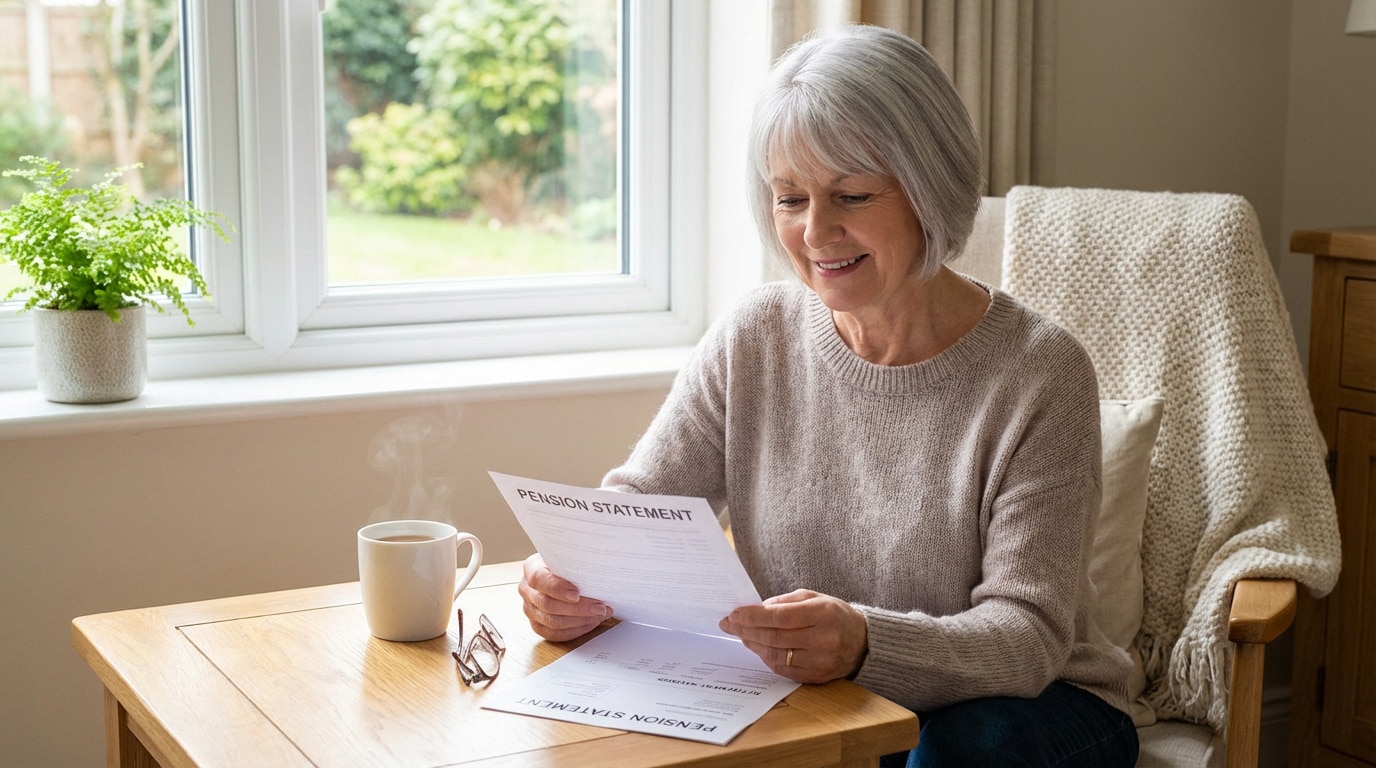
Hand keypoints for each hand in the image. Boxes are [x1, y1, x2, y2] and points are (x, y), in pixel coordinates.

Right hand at [518, 553, 613, 641]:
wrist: (561, 573)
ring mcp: (530, 609)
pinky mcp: (537, 624)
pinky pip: (554, 634)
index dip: (557, 588)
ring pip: (551, 622)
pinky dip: (575, 631)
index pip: (539, 579)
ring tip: (599, 615)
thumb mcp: (569, 557)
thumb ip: (576, 563)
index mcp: (531, 568)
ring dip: (579, 621)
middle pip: (547, 604)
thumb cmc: (567, 564)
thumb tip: (598, 571)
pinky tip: (590, 623)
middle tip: (600, 607)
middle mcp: (527, 590)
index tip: (577, 594)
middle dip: (577, 608)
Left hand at [718, 590, 867, 683]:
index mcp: (822, 614)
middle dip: (747, 630)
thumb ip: (784, 601)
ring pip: (776, 655)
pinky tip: (759, 648)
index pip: (780, 617)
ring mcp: (821, 661)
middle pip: (775, 637)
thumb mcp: (814, 598)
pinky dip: (767, 658)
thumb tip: (756, 610)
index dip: (753, 616)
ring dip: (754, 645)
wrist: (863, 642)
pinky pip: (784, 669)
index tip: (734, 614)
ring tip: (742, 635)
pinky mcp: (817, 677)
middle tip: (729, 624)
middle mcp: (823, 639)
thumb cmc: (834, 615)